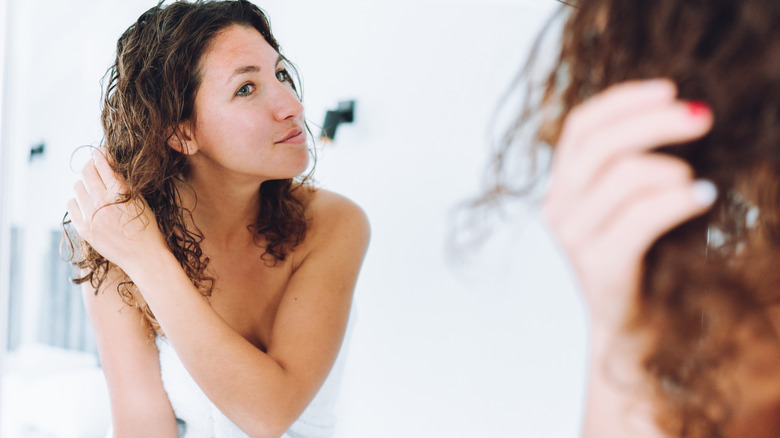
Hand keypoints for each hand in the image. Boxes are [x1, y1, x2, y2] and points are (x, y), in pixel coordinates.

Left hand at [67, 148, 165, 271]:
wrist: (144, 257)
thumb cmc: (147, 228)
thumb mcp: (141, 200)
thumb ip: (123, 181)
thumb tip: (107, 162)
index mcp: (120, 193)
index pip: (102, 162)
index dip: (102, 154)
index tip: (104, 152)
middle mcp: (102, 202)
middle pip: (86, 171)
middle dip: (92, 166)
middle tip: (99, 168)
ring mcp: (90, 216)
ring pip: (77, 186)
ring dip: (86, 184)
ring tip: (96, 190)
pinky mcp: (83, 228)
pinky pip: (71, 203)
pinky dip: (79, 200)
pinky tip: (90, 204)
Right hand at [542, 79, 715, 331]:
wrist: (626, 330)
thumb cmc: (636, 261)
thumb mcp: (622, 205)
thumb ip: (627, 165)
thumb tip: (674, 113)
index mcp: (562, 188)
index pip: (580, 127)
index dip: (622, 101)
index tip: (667, 88)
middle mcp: (559, 209)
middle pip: (600, 144)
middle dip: (654, 122)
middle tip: (702, 116)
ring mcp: (574, 239)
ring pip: (621, 177)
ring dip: (669, 169)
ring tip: (695, 180)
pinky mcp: (600, 267)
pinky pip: (640, 218)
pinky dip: (678, 202)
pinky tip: (704, 197)